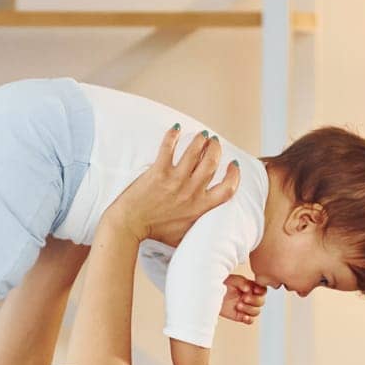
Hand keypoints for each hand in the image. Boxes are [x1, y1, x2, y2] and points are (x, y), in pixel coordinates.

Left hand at [106, 127, 240, 246]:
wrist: (130, 225)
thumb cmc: (155, 231)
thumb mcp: (184, 235)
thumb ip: (198, 227)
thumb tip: (208, 227)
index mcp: (200, 207)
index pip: (228, 188)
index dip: (234, 174)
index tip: (233, 164)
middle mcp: (191, 192)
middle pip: (212, 162)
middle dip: (216, 148)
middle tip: (214, 142)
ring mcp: (175, 180)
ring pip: (195, 150)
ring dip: (200, 139)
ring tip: (202, 135)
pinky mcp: (158, 171)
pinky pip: (169, 147)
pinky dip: (173, 135)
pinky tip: (177, 129)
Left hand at [219, 274, 265, 325]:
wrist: (209, 293)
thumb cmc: (221, 284)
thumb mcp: (232, 279)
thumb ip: (242, 282)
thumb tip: (249, 289)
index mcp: (250, 287)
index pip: (262, 290)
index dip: (261, 291)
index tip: (254, 290)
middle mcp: (250, 298)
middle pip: (261, 302)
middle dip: (254, 300)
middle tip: (244, 298)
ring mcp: (245, 307)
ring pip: (256, 312)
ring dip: (249, 309)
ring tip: (238, 305)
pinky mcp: (239, 316)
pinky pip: (250, 321)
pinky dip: (249, 319)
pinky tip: (243, 316)